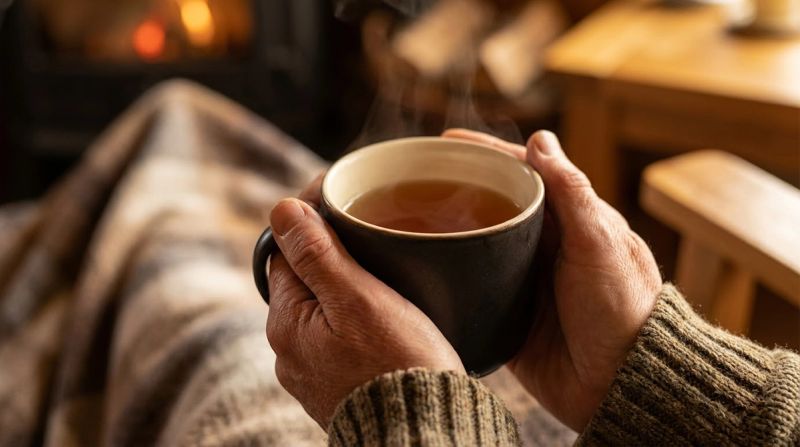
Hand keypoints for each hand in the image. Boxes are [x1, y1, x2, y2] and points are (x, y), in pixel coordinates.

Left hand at [265, 177, 464, 428]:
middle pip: (304, 283)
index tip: (341, 202)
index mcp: (286, 324)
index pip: (286, 253)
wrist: (424, 434)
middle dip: (331, 256)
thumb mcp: (358, 299)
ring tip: (384, 276)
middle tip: (371, 234)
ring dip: (346, 291)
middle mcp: (290, 352)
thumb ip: (317, 254)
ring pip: (325, 313)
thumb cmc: (397, 365)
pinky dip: (357, 324)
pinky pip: (341, 342)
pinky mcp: (339, 390)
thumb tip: (281, 209)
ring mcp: (314, 375)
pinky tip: (385, 321)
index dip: (311, 222)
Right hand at [442, 129, 661, 431]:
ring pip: (476, 243)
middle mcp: (543, 246)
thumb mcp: (600, 243)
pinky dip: (445, 275)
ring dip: (445, 229)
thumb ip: (571, 193)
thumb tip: (540, 139)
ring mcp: (522, 280)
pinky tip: (417, 267)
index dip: (486, 154)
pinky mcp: (506, 314)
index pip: (522, 174)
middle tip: (412, 177)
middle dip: (456, 188)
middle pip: (492, 204)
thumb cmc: (623, 310)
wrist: (619, 385)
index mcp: (569, 220)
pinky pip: (470, 287)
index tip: (447, 141)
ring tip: (403, 217)